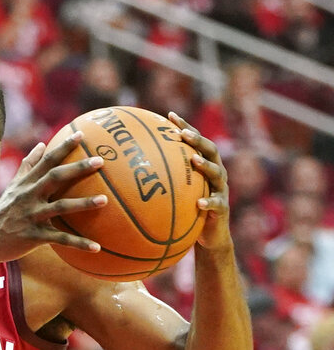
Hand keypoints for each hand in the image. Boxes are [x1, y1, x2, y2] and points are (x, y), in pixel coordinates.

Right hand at [0, 132, 105, 261]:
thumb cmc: (4, 209)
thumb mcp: (14, 185)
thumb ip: (29, 165)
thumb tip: (43, 144)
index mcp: (27, 183)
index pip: (47, 161)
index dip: (63, 147)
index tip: (81, 134)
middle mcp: (29, 196)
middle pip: (55, 177)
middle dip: (77, 168)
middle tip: (100, 161)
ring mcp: (32, 216)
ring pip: (60, 207)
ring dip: (83, 203)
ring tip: (104, 200)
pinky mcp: (35, 236)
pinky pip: (60, 239)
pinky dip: (78, 243)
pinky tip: (97, 247)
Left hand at [168, 112, 231, 250]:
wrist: (209, 234)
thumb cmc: (187, 210)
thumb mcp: (174, 192)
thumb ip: (159, 179)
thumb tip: (126, 170)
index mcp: (204, 165)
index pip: (195, 141)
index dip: (184, 127)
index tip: (169, 115)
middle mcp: (216, 173)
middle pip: (210, 151)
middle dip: (197, 140)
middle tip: (183, 134)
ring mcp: (221, 189)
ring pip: (217, 173)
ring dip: (206, 166)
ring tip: (195, 161)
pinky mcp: (222, 208)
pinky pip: (216, 204)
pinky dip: (209, 202)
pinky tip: (199, 203)